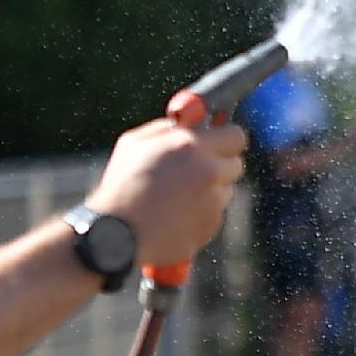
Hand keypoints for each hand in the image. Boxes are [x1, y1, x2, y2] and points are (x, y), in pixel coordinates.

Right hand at [87, 117, 248, 271]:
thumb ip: (166, 128)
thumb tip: (186, 121)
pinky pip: (215, 213)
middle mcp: (209, 172)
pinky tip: (176, 215)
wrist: (118, 234)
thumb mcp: (134, 144)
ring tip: (178, 197)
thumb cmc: (122, 186)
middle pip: (237, 163)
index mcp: (191, 145)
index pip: (235, 135)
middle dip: (221, 164)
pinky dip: (202, 213)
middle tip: (200, 169)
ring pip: (226, 190)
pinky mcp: (212, 225)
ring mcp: (213, 201)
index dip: (226, 138)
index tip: (220, 142)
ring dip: (211, 190)